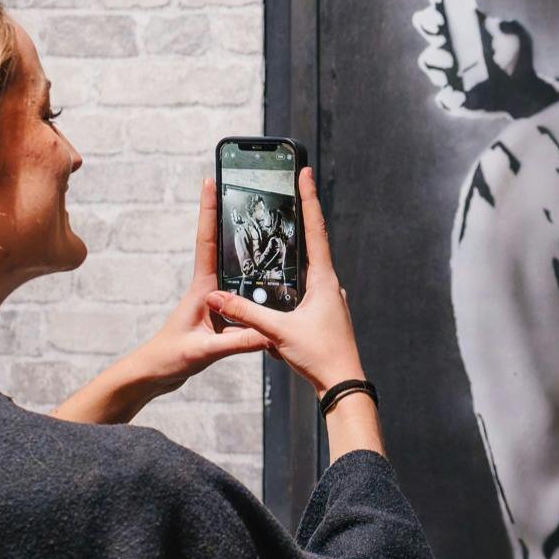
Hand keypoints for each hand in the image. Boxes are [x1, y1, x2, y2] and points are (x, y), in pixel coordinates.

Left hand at [52, 179, 270, 424]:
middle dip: (230, 216)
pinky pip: (244, 293)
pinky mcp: (222, 315)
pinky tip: (276, 281)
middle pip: (223, 245)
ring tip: (267, 224)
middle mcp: (209, 289)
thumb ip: (236, 342)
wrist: (154, 375)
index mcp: (202, 289)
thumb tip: (268, 332)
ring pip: (237, 269)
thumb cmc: (169, 359)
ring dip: (248, 247)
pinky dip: (257, 283)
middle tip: (244, 188)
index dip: (209, 211)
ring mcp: (216, 301)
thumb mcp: (204, 351)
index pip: (207, 242)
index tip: (211, 181)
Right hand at [205, 166, 366, 395]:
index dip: (309, 200)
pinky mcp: (325, 314)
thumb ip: (245, 313)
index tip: (305, 172)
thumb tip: (214, 296)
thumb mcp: (277, 333)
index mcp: (325, 281)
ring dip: (299, 247)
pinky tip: (282, 280)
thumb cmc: (320, 357)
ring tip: (285, 225)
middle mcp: (331, 285)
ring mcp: (330, 300)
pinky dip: (295, 276)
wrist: (343, 385)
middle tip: (294, 188)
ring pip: (311, 267)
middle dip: (303, 216)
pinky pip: (308, 287)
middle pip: (315, 242)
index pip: (316, 231)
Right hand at [412, 0, 558, 119]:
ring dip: (436, 67)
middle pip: (429, 48)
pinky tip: (460, 95)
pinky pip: (445, 101)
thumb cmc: (519, 58)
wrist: (527, 89)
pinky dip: (448, 98)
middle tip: (442, 40)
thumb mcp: (519, 37)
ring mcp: (451, 81)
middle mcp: (448, 58)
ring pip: (432, 72)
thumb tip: (498, 24)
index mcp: (457, 37)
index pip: (432, 24)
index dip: (429, 18)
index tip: (437, 15)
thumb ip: (509, 26)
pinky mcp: (457, 102)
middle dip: (431, 45)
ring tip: (451, 64)